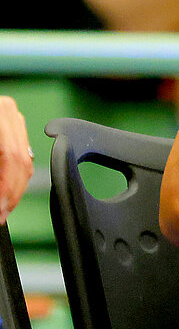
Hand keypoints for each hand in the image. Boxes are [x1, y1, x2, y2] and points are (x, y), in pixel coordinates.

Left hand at [0, 95, 30, 220]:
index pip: (11, 157)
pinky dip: (13, 178)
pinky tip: (4, 194)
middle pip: (22, 161)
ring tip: (2, 209)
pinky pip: (21, 157)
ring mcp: (12, 120)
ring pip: (25, 161)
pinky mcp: (9, 128)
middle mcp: (8, 114)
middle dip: (11, 193)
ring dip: (15, 189)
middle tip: (1, 214)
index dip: (6, 187)